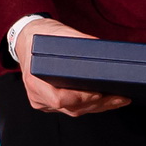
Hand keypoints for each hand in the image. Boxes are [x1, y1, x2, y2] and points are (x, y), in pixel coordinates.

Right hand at [15, 19, 130, 116]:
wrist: (25, 39)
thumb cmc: (41, 36)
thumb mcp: (59, 34)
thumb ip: (79, 41)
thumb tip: (103, 47)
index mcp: (34, 80)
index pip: (59, 99)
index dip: (80, 98)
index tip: (98, 93)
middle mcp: (37, 96)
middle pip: (72, 108)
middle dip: (99, 104)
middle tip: (120, 97)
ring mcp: (43, 102)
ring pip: (74, 111)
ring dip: (98, 106)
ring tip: (119, 99)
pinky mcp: (50, 103)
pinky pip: (72, 108)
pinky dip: (90, 105)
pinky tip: (106, 100)